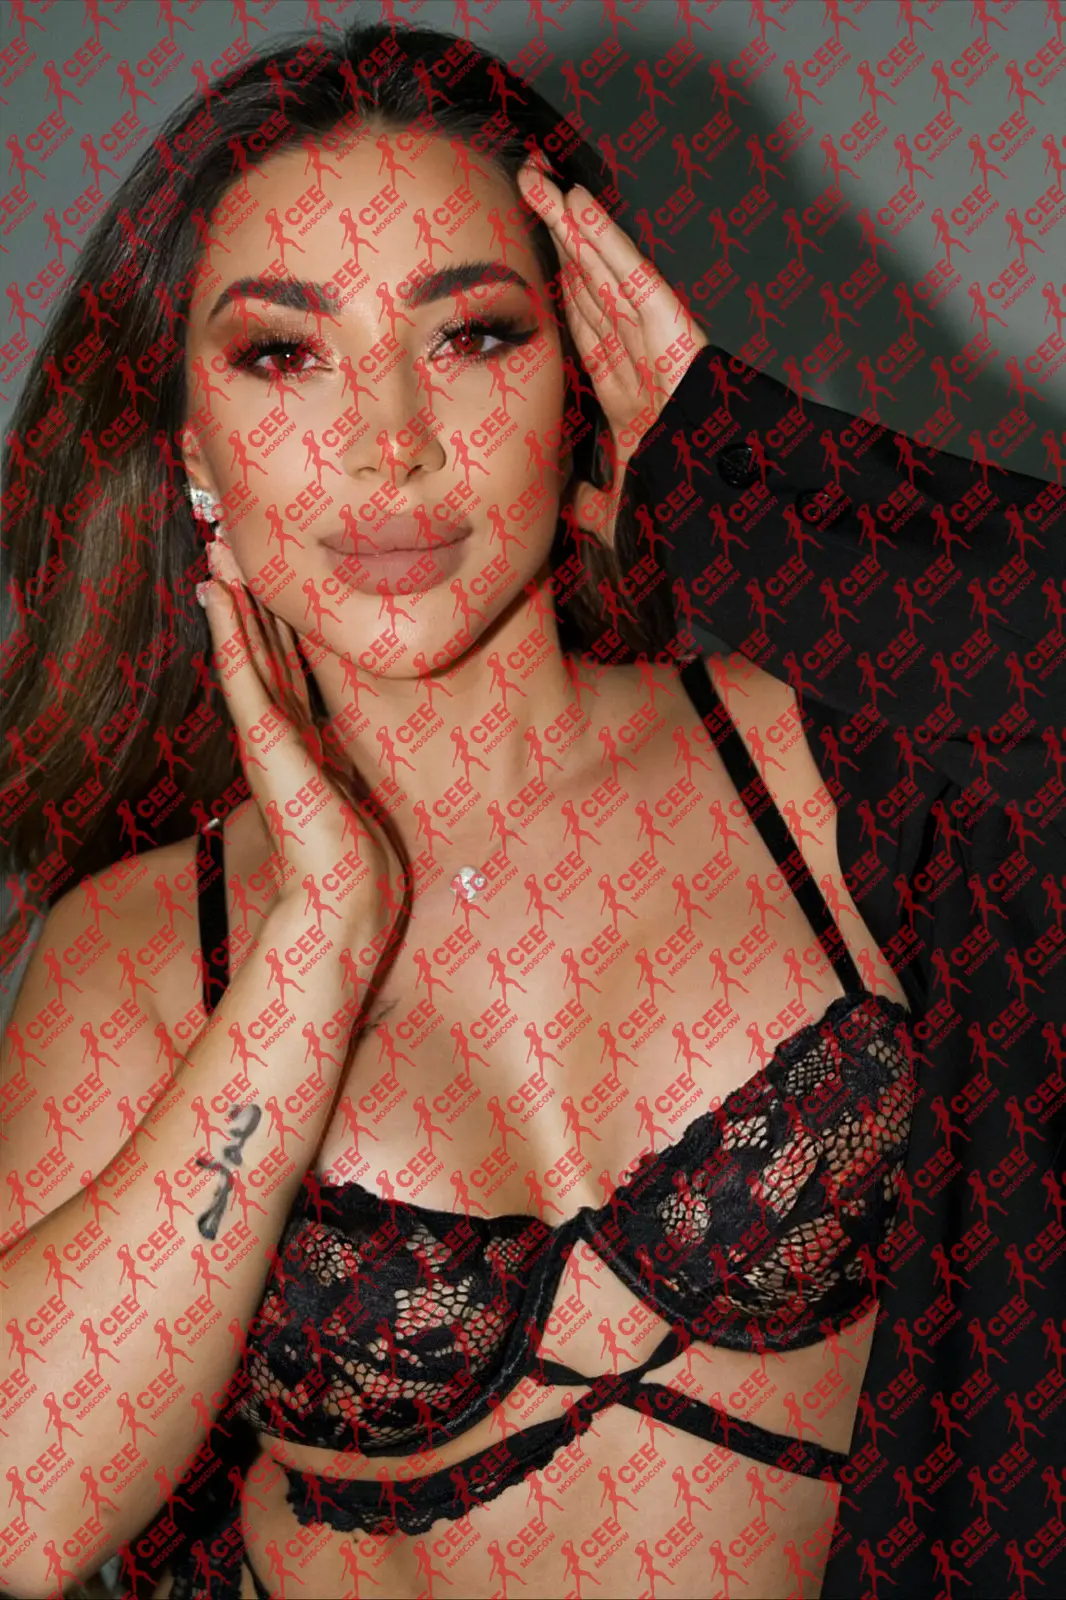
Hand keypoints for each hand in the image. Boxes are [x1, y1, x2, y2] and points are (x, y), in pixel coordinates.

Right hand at [198, 538, 402, 927]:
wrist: (344, 897)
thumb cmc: (355, 862)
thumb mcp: (356, 797)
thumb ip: (348, 770)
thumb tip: (356, 763)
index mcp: (301, 745)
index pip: (284, 672)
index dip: (272, 629)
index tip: (264, 589)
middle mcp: (279, 735)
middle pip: (260, 653)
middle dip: (247, 603)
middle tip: (227, 553)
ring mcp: (267, 736)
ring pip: (245, 653)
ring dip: (230, 603)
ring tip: (214, 556)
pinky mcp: (264, 741)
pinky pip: (241, 674)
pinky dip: (226, 633)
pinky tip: (215, 596)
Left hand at [517, 159, 708, 546]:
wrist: (717, 520)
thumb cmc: (681, 515)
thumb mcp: (624, 510)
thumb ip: (598, 503)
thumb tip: (579, 504)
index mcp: (631, 397)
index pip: (589, 327)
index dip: (562, 286)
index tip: (537, 249)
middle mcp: (643, 362)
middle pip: (591, 288)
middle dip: (560, 239)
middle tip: (528, 186)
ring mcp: (661, 346)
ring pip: (607, 274)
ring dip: (573, 226)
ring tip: (539, 179)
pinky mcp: (677, 337)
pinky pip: (634, 281)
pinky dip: (607, 242)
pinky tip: (579, 205)